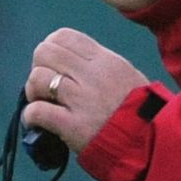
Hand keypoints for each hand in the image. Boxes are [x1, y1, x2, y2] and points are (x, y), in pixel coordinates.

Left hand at [20, 27, 153, 151]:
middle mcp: (91, 75)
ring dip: (33, 92)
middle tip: (45, 86)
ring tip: (42, 102)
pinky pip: (38, 111)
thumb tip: (70, 61)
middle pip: (44, 52)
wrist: (150, 144)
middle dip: (38, 67)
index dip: (50, 47)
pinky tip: (36, 122)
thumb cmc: (141, 111)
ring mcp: (81, 99)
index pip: (64, 36)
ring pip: (37, 78)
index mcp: (104, 60)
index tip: (53, 64)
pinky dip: (30, 116)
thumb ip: (99, 65)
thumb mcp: (126, 75)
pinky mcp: (72, 125)